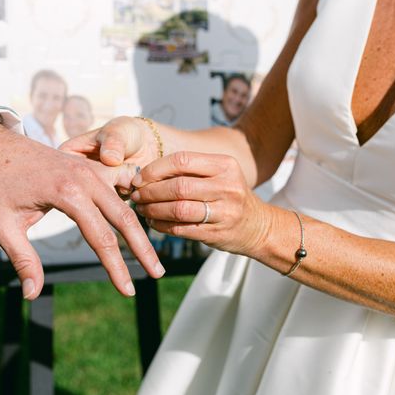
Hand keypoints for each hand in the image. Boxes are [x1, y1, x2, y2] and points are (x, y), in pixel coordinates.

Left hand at [0, 123, 163, 299]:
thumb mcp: (3, 225)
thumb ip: (23, 259)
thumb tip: (32, 294)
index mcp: (67, 192)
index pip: (101, 237)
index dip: (116, 268)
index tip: (128, 291)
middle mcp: (85, 178)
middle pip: (124, 218)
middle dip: (143, 249)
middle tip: (157, 274)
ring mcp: (90, 170)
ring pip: (124, 203)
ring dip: (140, 230)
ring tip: (151, 257)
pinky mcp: (89, 168)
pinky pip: (117, 188)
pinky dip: (130, 206)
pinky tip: (142, 224)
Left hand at [130, 151, 272, 256]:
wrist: (258, 226)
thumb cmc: (228, 196)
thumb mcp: (219, 175)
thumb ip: (190, 171)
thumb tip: (145, 174)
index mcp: (225, 165)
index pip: (182, 160)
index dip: (155, 170)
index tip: (138, 179)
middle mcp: (227, 186)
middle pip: (178, 186)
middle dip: (150, 192)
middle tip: (135, 196)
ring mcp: (224, 212)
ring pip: (178, 209)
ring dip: (153, 210)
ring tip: (142, 209)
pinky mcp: (217, 233)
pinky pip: (181, 229)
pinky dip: (162, 226)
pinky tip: (153, 223)